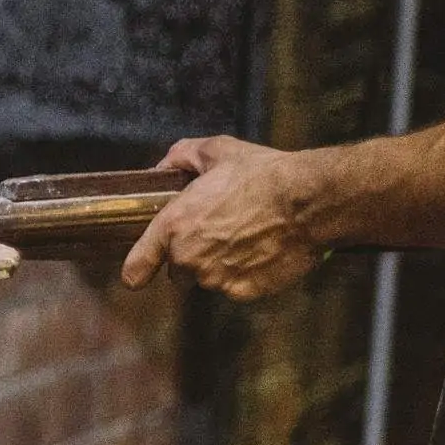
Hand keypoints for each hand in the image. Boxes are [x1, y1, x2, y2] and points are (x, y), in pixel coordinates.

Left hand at [119, 136, 325, 301]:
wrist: (308, 202)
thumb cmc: (262, 174)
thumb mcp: (216, 151)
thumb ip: (180, 157)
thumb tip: (163, 166)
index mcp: (174, 226)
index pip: (137, 266)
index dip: (136, 271)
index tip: (136, 276)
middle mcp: (189, 259)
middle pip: (178, 272)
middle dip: (192, 258)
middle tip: (217, 233)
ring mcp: (217, 279)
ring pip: (208, 281)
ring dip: (218, 267)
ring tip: (244, 239)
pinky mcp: (244, 292)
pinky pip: (236, 288)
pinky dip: (245, 276)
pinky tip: (261, 252)